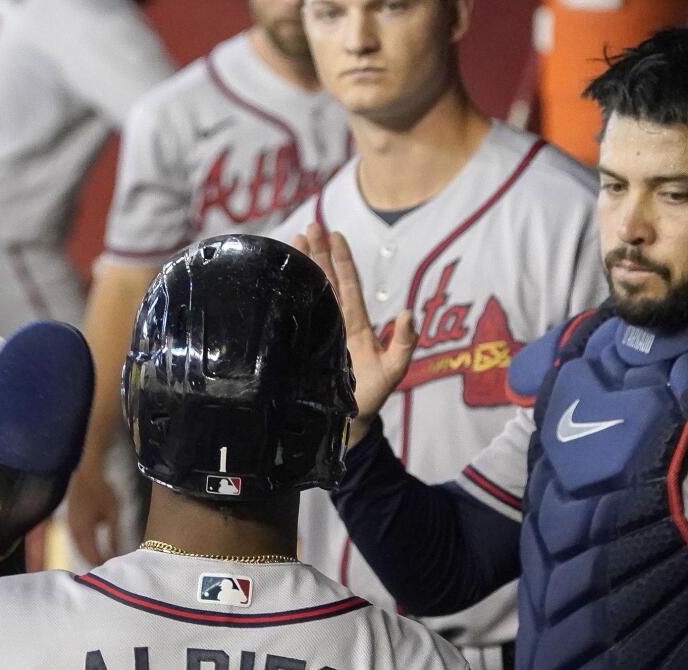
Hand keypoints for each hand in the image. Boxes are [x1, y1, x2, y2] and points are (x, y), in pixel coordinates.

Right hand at [64, 462, 119, 565]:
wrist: (87, 474)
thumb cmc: (103, 492)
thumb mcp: (113, 515)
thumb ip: (114, 536)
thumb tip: (115, 555)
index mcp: (84, 532)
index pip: (92, 557)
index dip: (101, 566)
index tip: (112, 571)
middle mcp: (73, 532)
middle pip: (82, 556)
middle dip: (94, 564)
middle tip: (107, 571)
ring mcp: (69, 527)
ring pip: (77, 550)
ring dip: (88, 558)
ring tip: (101, 563)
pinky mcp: (69, 523)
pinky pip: (75, 542)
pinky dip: (84, 549)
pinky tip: (92, 550)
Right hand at [293, 222, 414, 445]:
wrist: (348, 424)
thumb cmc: (371, 396)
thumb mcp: (394, 370)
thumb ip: (404, 344)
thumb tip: (410, 313)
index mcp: (356, 323)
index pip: (348, 285)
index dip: (342, 260)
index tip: (335, 235)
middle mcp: (336, 322)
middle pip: (326, 280)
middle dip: (317, 253)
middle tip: (309, 227)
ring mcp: (319, 331)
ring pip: (311, 292)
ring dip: (302, 266)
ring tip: (292, 240)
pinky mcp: (303, 345)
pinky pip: (296, 315)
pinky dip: (287, 295)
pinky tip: (277, 278)